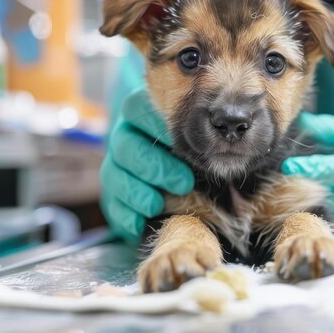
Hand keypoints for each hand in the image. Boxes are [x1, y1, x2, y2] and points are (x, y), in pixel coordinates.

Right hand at [100, 88, 194, 241]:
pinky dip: (124, 214)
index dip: (158, 125)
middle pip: (126, 145)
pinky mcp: (113, 193)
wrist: (179, 176)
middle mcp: (125, 135)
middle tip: (185, 183)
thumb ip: (201, 138)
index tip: (187, 144)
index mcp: (142, 114)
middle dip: (155, 166)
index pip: (137, 108)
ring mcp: (116, 164)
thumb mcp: (197, 140)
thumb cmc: (195, 151)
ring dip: (136, 192)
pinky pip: (111, 202)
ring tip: (157, 205)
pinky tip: (139, 223)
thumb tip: (222, 148)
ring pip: (114, 173)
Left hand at [282, 113, 333, 227]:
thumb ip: (332, 130)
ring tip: (289, 173)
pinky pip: (317, 207)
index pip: (332, 170)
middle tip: (278, 165)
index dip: (309, 168)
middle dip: (296, 177)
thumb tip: (301, 120)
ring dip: (297, 187)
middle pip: (316, 188)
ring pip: (314, 200)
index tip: (288, 166)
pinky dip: (305, 195)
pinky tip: (298, 185)